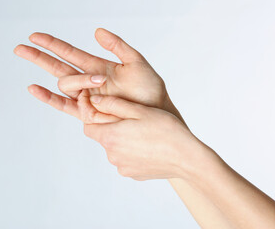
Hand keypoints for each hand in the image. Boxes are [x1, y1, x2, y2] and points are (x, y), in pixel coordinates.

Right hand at [14, 28, 179, 123]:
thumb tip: (96, 31)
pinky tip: (34, 88)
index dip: (52, 44)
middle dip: (40, 56)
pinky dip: (49, 97)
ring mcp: (86, 97)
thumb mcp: (136, 62)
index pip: (69, 53)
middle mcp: (88, 81)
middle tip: (20, 48)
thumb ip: (118, 46)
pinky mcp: (87, 113)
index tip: (35, 36)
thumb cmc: (150, 91)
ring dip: (79, 79)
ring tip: (101, 80)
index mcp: (97, 67)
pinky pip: (63, 105)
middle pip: (57, 67)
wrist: (156, 114)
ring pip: (66, 84)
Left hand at [83, 94, 199, 180]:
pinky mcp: (133, 174)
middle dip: (112, 127)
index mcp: (110, 137)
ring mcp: (123, 167)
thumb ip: (114, 104)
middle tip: (132, 119)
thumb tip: (95, 100)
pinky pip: (127, 160)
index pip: (88, 127)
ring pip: (116, 149)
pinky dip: (132, 152)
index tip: (104, 110)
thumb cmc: (165, 131)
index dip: (92, 116)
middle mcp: (112, 155)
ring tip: (143, 132)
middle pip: (103, 137)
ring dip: (123, 140)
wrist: (186, 158)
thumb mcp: (139, 111)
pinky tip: (148, 145)